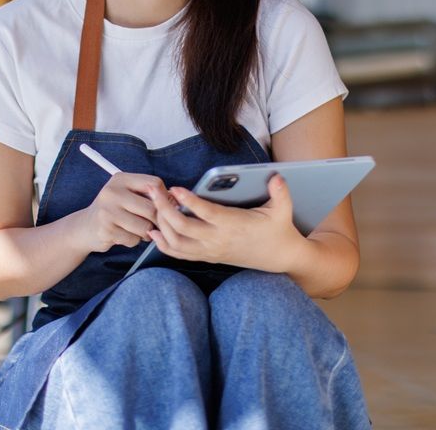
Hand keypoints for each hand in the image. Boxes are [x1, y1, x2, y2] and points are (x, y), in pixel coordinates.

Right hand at [77, 173, 166, 253]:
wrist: (85, 227)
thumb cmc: (114, 210)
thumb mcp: (127, 195)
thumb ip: (148, 195)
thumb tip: (176, 203)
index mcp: (121, 179)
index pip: (154, 184)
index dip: (165, 197)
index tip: (165, 206)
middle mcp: (112, 192)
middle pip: (152, 207)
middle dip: (157, 220)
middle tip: (152, 223)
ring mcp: (108, 211)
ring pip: (145, 226)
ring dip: (145, 233)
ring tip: (135, 229)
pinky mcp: (106, 230)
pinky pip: (134, 239)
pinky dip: (133, 241)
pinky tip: (123, 235)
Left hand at [146, 174, 307, 271]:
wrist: (279, 257)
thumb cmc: (278, 230)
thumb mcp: (283, 211)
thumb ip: (280, 193)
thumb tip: (277, 178)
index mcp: (234, 225)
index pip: (206, 213)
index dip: (189, 201)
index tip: (175, 188)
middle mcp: (218, 240)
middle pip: (183, 227)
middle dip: (163, 208)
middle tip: (153, 191)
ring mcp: (210, 251)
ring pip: (176, 242)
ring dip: (161, 224)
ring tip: (153, 204)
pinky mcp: (207, 256)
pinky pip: (179, 253)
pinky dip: (163, 243)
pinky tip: (154, 231)